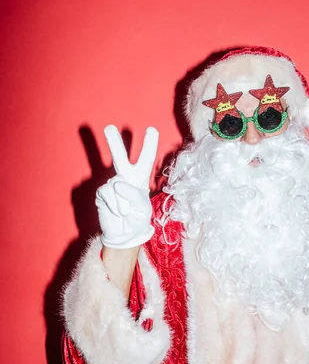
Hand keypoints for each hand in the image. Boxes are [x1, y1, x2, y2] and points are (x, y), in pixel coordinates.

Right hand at [95, 125, 158, 248]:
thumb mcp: (143, 209)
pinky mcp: (101, 193)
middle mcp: (125, 178)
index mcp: (140, 179)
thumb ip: (134, 195)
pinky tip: (116, 212)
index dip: (149, 145)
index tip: (152, 129)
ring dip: (122, 203)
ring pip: (116, 185)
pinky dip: (114, 205)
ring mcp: (112, 185)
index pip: (145, 160)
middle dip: (113, 143)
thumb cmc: (137, 220)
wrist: (123, 235)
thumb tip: (117, 183)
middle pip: (120, 158)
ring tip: (124, 212)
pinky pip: (107, 195)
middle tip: (108, 128)